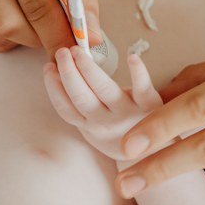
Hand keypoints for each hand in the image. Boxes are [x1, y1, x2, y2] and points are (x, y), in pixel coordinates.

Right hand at [0, 0, 100, 54]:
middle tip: (62, 35)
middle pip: (8, 24)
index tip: (74, 48)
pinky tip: (23, 11)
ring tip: (42, 19)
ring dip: (24, 36)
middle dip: (40, 37)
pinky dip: (9, 31)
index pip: (34, 3)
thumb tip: (88, 36)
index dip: (57, 32)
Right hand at [45, 47, 161, 162]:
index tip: (48, 68)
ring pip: (103, 90)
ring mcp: (127, 113)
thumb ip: (82, 109)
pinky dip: (138, 72)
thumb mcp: (96, 128)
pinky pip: (142, 87)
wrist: (156, 153)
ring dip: (88, 69)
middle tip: (62, 52)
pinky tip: (131, 57)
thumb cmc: (123, 136)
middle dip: (68, 74)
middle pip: (81, 97)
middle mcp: (105, 122)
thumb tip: (62, 76)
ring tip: (78, 51)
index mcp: (90, 126)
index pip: (66, 108)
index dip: (54, 88)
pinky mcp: (150, 105)